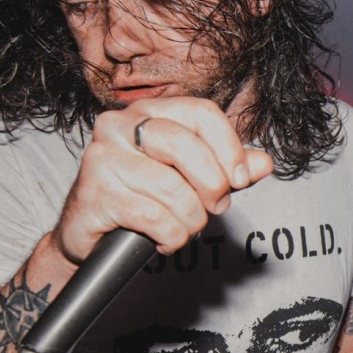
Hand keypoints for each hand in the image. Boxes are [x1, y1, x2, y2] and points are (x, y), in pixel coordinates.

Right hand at [56, 96, 273, 262]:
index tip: (240, 179)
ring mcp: (102, 159)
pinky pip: (153, 217)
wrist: (89, 231)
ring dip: (191, 219)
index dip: (229, 147)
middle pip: (185, 145)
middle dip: (212, 183)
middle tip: (216, 206)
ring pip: (171, 188)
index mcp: (147, 112)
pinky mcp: (94, 194)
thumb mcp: (188, 179)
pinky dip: (171, 236)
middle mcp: (119, 126)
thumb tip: (263, 163)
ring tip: (185, 228)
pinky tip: (164, 240)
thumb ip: (224, 169)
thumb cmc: (140, 197)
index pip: (201, 113)